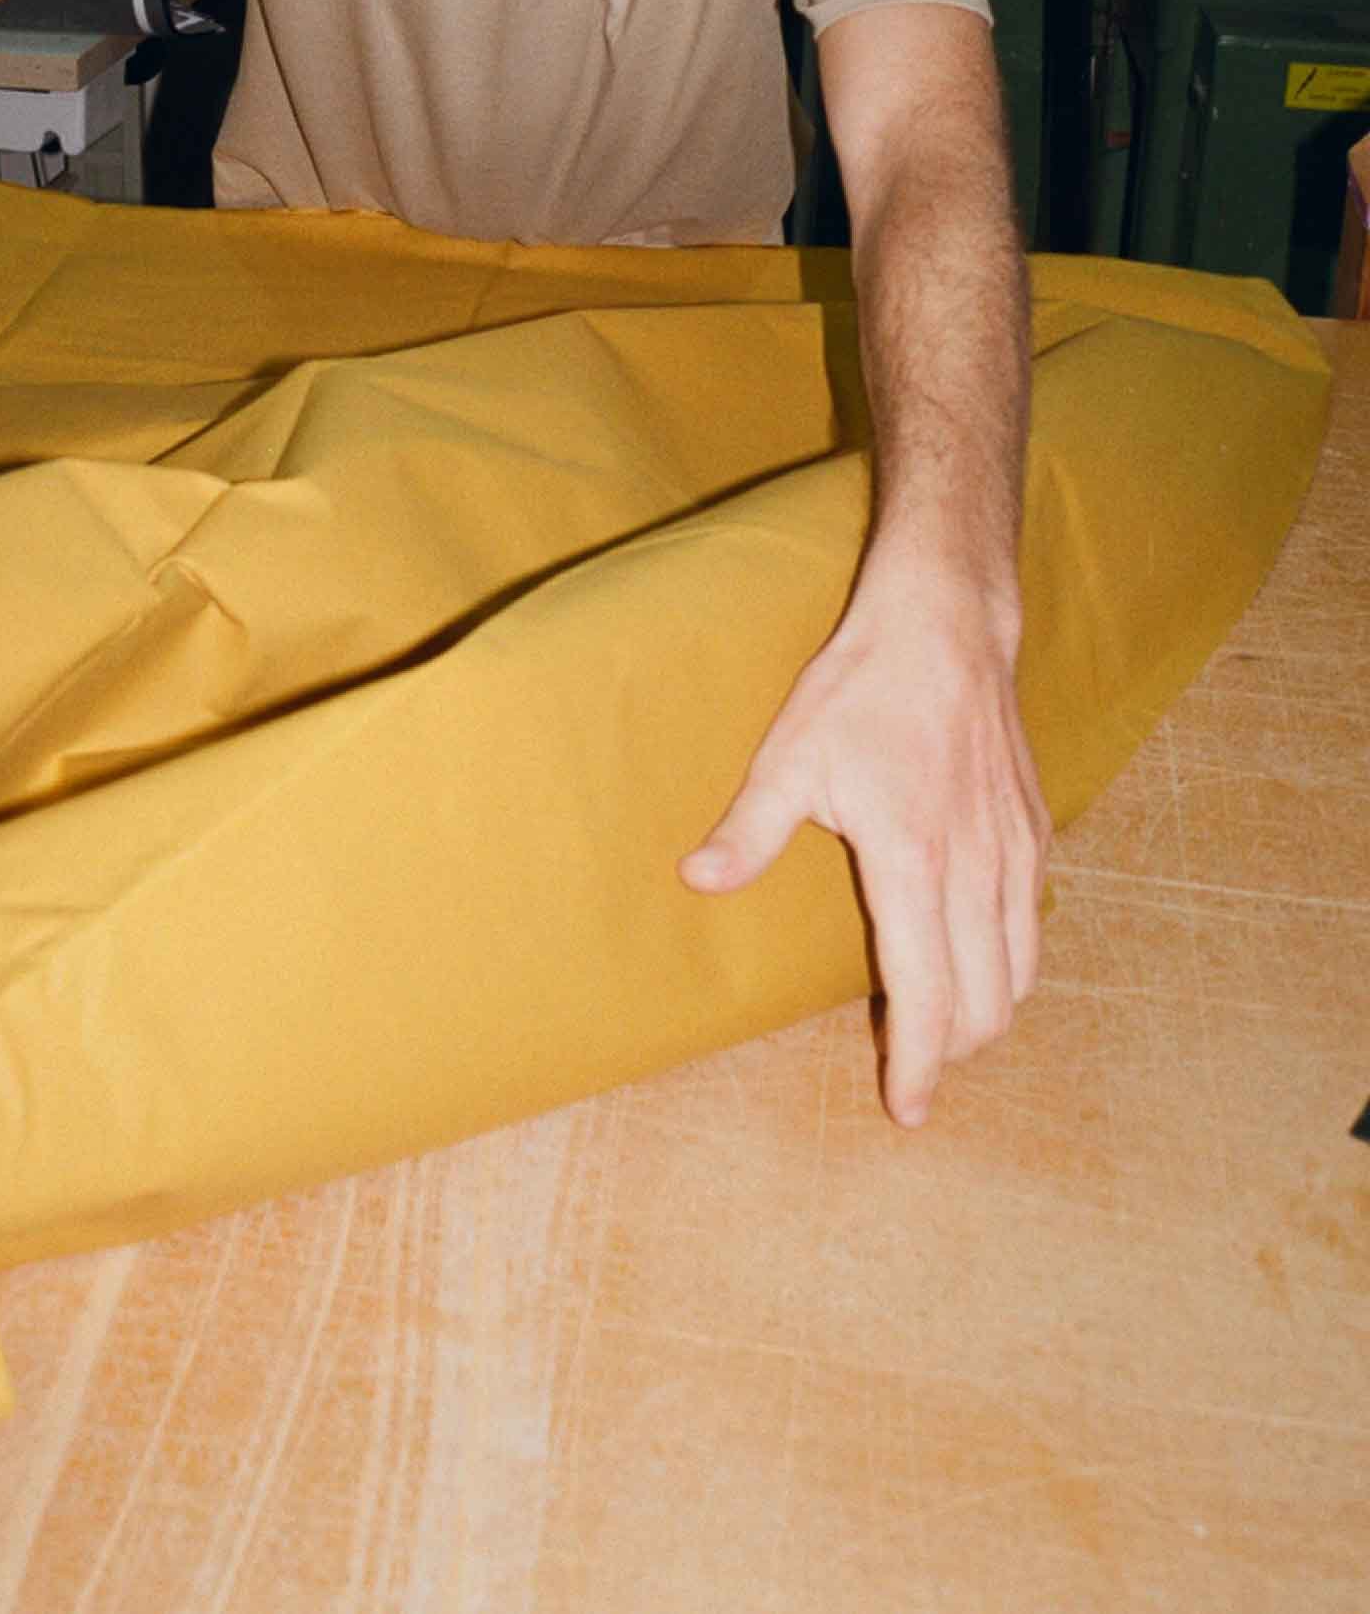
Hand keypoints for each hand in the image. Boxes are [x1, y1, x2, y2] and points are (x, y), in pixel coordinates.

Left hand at [679, 539, 1050, 1126]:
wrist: (946, 624)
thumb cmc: (862, 688)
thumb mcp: (789, 755)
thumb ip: (749, 830)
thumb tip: (697, 882)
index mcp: (917, 860)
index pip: (930, 994)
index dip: (921, 1064)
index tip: (906, 1109)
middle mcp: (980, 867)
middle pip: (988, 1003)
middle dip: (953, 1051)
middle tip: (909, 1066)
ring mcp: (1018, 851)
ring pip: (1020, 971)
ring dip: (985, 1012)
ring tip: (939, 1024)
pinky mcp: (1035, 831)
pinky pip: (1032, 924)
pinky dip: (1007, 962)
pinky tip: (972, 958)